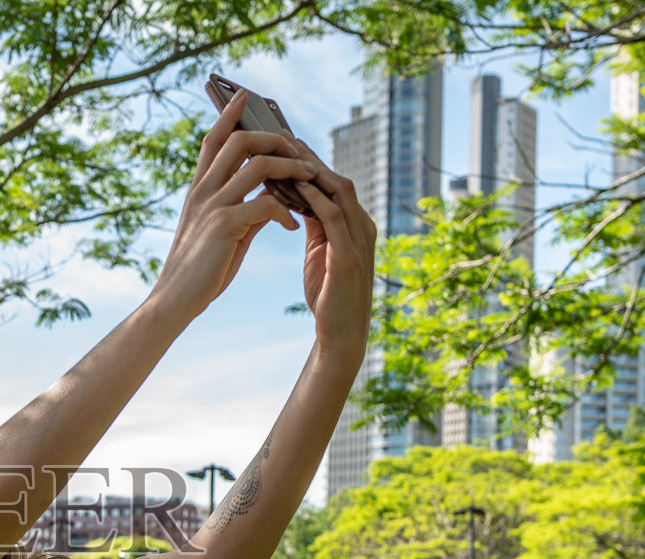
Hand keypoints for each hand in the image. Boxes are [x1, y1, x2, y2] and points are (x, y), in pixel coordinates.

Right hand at [149, 91, 319, 314]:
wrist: (175, 300)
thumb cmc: (200, 270)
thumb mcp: (221, 232)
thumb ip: (244, 209)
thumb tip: (273, 197)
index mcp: (199, 189)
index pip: (214, 140)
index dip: (229, 115)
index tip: (245, 95)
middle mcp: (204, 190)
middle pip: (241, 141)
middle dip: (275, 139)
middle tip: (299, 150)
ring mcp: (213, 205)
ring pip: (260, 166)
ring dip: (291, 168)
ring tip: (309, 179)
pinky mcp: (225, 225)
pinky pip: (266, 203)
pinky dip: (286, 211)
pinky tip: (292, 226)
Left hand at [288, 142, 376, 363]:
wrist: (341, 334)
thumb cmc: (328, 294)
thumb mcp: (319, 252)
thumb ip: (315, 224)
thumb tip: (298, 197)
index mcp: (354, 224)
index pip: (332, 183)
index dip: (309, 161)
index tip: (283, 142)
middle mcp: (362, 225)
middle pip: (337, 179)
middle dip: (310, 158)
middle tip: (281, 137)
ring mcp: (360, 239)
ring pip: (339, 192)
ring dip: (312, 171)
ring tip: (285, 153)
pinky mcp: (351, 256)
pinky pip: (334, 218)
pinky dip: (316, 199)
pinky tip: (296, 187)